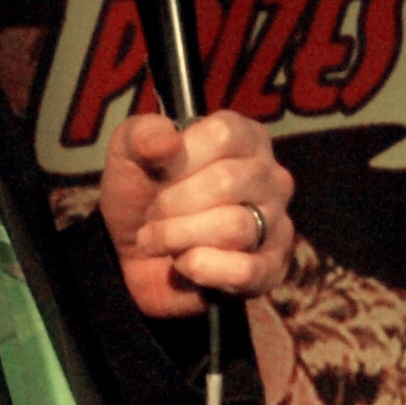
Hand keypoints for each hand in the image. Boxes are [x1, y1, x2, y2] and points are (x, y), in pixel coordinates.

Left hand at [103, 109, 296, 318]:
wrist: (136, 257)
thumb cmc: (142, 196)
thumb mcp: (128, 155)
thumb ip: (141, 135)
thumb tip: (167, 140)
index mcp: (246, 139)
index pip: (223, 135)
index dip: (181, 159)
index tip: (160, 174)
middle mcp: (271, 177)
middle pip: (227, 182)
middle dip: (173, 203)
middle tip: (153, 215)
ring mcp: (277, 224)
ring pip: (235, 227)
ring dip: (179, 237)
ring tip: (160, 241)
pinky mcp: (272, 267)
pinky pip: (244, 269)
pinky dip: (200, 267)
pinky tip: (185, 263)